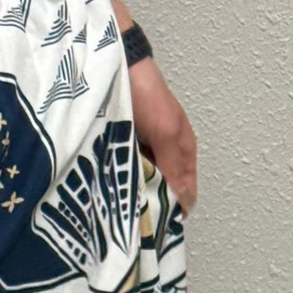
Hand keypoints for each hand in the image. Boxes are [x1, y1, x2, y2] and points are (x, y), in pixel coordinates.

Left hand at [128, 58, 197, 215]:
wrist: (116, 62)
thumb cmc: (145, 94)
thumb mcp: (165, 132)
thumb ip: (174, 167)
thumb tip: (184, 203)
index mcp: (183, 151)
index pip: (185, 194)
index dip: (172, 212)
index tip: (153, 230)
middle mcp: (165, 154)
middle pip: (162, 192)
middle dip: (148, 206)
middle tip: (130, 223)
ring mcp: (143, 150)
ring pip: (141, 184)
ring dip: (131, 195)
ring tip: (116, 210)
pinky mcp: (122, 145)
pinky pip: (124, 171)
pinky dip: (118, 180)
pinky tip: (106, 190)